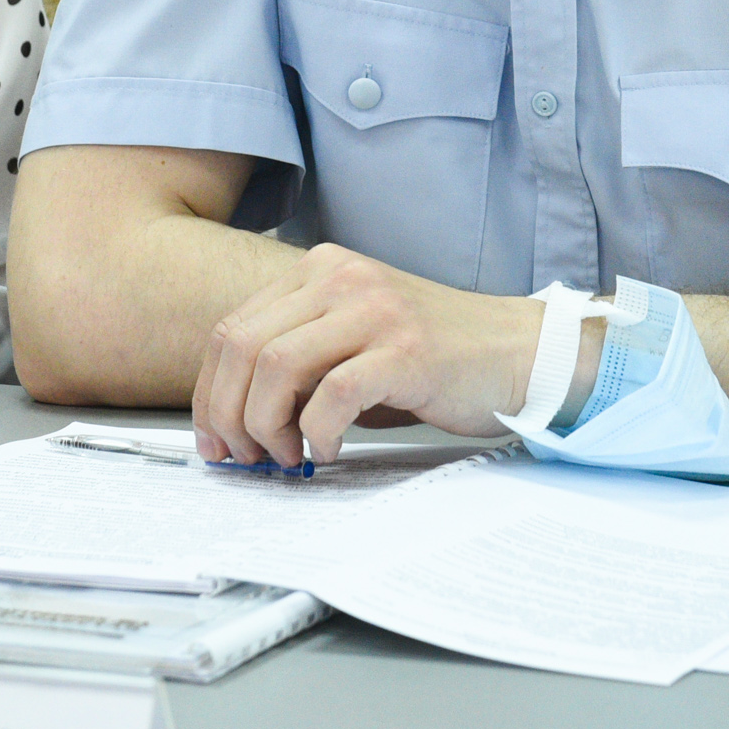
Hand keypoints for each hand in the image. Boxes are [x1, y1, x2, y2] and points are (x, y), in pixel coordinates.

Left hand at [191, 243, 543, 466]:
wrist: (516, 352)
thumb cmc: (432, 359)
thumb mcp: (352, 344)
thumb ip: (298, 364)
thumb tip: (236, 424)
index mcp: (320, 271)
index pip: (231, 329)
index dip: (211, 392)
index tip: (216, 439)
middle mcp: (341, 279)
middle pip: (241, 345)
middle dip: (228, 413)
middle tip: (244, 456)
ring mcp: (374, 310)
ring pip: (275, 366)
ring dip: (267, 426)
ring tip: (288, 455)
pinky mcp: (405, 349)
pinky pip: (333, 394)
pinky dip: (317, 432)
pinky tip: (328, 450)